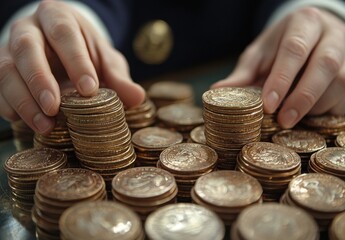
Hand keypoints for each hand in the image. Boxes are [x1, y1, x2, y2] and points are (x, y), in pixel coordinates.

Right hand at [0, 1, 144, 134]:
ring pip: (6, 70)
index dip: (75, 61)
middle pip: (27, 49)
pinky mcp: (1, 69)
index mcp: (58, 18)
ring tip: (45, 124)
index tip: (88, 89)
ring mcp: (9, 49)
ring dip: (23, 100)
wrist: (58, 45)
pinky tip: (28, 122)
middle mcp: (29, 29)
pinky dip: (10, 107)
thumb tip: (138, 97)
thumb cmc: (84, 51)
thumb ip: (118, 77)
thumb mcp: (104, 59)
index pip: (64, 33)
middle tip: (54, 108)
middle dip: (40, 80)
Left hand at [212, 7, 344, 128]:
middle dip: (303, 97)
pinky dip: (326, 109)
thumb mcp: (260, 54)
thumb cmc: (281, 46)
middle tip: (283, 120)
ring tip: (292, 119)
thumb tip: (217, 90)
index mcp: (304, 23)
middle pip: (325, 65)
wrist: (313, 34)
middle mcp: (332, 35)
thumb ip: (244, 73)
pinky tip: (308, 117)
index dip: (282, 78)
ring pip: (340, 82)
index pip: (295, 49)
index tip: (268, 104)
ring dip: (315, 105)